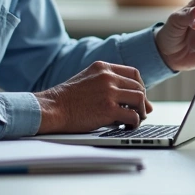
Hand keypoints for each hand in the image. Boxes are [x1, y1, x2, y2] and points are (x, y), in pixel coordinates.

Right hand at [34, 61, 154, 133]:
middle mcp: (107, 77)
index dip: (140, 86)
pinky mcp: (108, 109)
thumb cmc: (66, 99)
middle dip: (142, 101)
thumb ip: (107, 84)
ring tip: (136, 120)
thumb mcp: (87, 80)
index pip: (133, 73)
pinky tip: (128, 126)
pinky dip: (134, 122)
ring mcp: (108, 92)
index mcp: (102, 67)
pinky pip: (132, 115)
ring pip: (139, 99)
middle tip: (141, 112)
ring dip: (141, 111)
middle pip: (138, 86)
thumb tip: (129, 96)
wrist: (51, 108)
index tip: (140, 97)